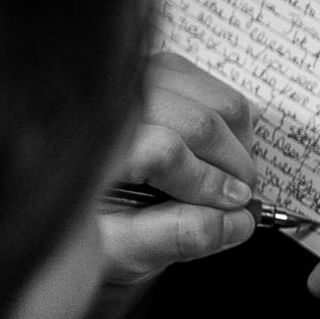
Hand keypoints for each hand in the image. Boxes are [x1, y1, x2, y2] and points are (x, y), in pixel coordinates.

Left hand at [98, 53, 258, 282]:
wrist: (79, 195)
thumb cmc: (93, 224)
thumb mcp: (123, 249)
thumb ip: (177, 236)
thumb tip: (238, 221)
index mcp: (87, 146)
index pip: (164, 151)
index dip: (207, 182)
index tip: (232, 207)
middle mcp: (107, 99)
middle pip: (198, 122)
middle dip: (232, 165)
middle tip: (240, 198)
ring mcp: (134, 77)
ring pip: (217, 100)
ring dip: (239, 142)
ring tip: (231, 176)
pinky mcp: (157, 70)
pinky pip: (216, 87)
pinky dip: (233, 122)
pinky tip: (220, 152)